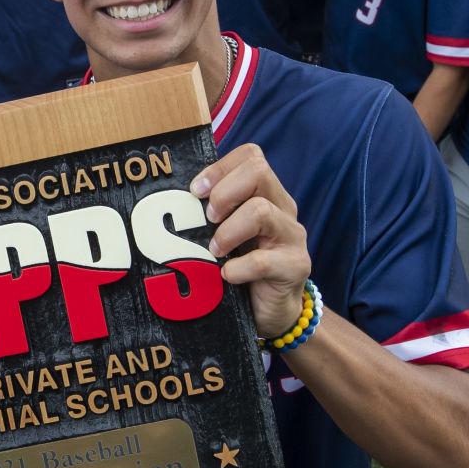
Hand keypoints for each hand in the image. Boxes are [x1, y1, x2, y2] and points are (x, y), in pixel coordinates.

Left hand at [189, 143, 310, 338]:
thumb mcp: (229, 234)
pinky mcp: (295, 266)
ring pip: (261, 211)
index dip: (219, 168)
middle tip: (208, 219)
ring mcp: (292, 236)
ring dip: (227, 231)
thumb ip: (213, 214)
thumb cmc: (244, 267)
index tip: (195, 191)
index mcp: (267, 194)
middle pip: (258, 172)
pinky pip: (263, 261)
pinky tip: (227, 276)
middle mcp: (283, 208)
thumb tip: (173, 200)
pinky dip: (237, 269)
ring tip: (214, 251)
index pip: (251, 156)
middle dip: (223, 194)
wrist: (274, 311)